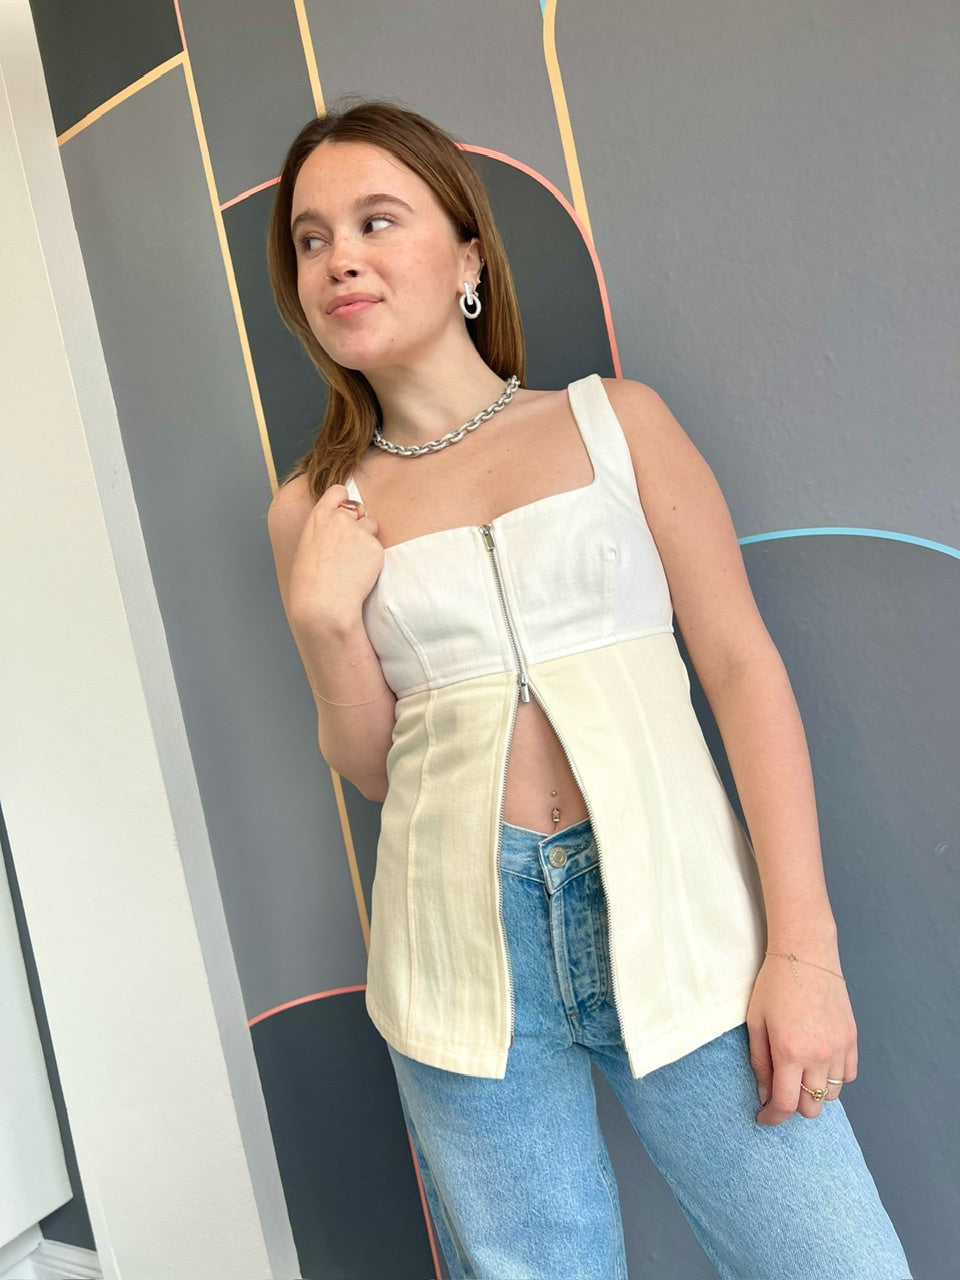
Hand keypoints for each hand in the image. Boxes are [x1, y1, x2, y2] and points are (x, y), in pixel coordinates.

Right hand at [287, 483, 383, 631]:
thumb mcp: (308, 545)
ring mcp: (359, 532)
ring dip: (367, 540)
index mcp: (319, 516)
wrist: (323, 605)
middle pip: (358, 509)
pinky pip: (378, 547)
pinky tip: (359, 574)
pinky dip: (373, 559)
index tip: (346, 512)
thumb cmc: (310, 583)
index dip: (344, 501)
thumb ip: (325, 529)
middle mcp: (340, 519)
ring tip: (352, 564)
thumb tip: (337, 527)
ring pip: (371, 527)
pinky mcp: (375, 548)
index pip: (338, 491)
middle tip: (349, 548)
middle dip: (358, 523)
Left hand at [746, 951, 857, 1125]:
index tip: (763, 1118)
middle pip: (811, 1108)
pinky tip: (818, 1063)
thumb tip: (764, 1095)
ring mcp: (839, 1048)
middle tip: (780, 1092)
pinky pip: (847, 1076)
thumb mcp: (756, 1022)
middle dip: (793, 1107)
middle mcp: (818, 1055)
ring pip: (831, 1095)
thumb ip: (759, 1062)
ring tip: (799, 1075)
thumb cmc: (774, 984)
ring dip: (813, 1092)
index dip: (772, 1118)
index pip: (785, 1105)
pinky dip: (833, 1078)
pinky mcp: (852, 1039)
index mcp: (789, 1052)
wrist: (806, 953)